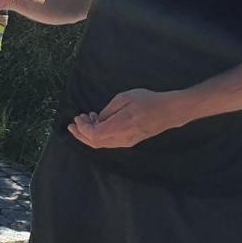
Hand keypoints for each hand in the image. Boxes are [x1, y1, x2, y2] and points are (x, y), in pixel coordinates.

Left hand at [68, 88, 183, 149]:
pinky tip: (98, 122)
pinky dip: (99, 134)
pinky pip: (109, 142)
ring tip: (85, 119)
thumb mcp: (124, 98)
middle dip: (80, 134)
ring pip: (101, 144)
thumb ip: (108, 111)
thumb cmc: (148, 100)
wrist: (169, 111)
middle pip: (95, 143)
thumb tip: (96, 120)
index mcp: (120, 127)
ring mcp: (126, 142)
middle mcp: (122, 139)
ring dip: (89, 134)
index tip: (78, 118)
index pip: (94, 135)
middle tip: (73, 123)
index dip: (82, 129)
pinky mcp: (130, 141)